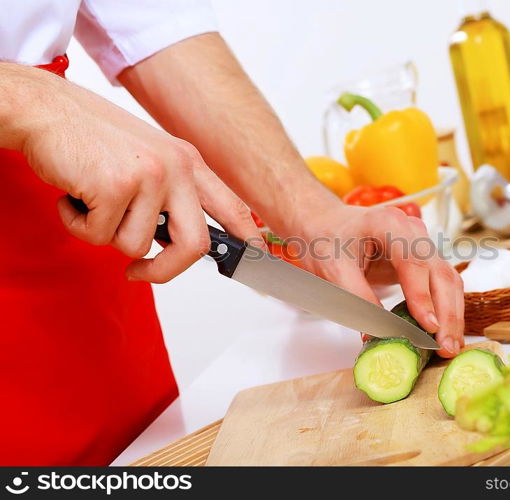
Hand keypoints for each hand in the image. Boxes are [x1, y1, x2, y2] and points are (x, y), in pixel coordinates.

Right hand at [11, 67, 261, 281]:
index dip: (247, 237)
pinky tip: (74, 194)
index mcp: (189, 162)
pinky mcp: (115, 186)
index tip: (253, 258)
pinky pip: (99, 236)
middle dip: (164, 270)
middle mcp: (176, 168)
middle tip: (139, 273)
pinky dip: (78, 224)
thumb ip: (173, 195)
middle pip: (195, 245)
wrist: (46, 109)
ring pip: (135, 246)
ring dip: (104, 233)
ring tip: (92, 199)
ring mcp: (148, 176)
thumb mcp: (149, 158)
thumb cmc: (93, 138)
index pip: (232, 207)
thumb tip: (184, 242)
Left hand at [291, 203, 464, 357]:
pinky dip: (447, 309)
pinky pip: (443, 285)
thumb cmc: (326, 240)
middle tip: (445, 347)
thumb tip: (378, 334)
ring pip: (448, 280)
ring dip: (452, 315)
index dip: (422, 296)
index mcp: (387, 224)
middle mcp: (412, 230)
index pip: (413, 261)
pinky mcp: (424, 260)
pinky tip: (446, 333)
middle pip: (439, 272)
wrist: (325, 225)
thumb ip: (358, 299)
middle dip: (446, 313)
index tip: (428, 326)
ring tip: (449, 346)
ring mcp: (422, 244)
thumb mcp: (333, 270)